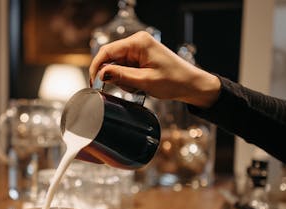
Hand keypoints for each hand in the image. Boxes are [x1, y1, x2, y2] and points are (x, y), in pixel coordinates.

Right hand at [89, 31, 220, 108]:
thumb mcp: (145, 81)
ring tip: (138, 87)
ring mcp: (139, 50)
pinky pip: (125, 69)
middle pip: (111, 59)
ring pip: (117, 66)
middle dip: (113, 76)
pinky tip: (139, 85)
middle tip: (124, 88)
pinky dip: (128, 80)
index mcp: (138, 42)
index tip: (93, 82)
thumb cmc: (174, 81)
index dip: (97, 67)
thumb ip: (121, 76)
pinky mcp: (141, 58)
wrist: (192, 85)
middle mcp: (137, 42)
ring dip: (122, 80)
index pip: (107, 51)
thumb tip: (101, 73)